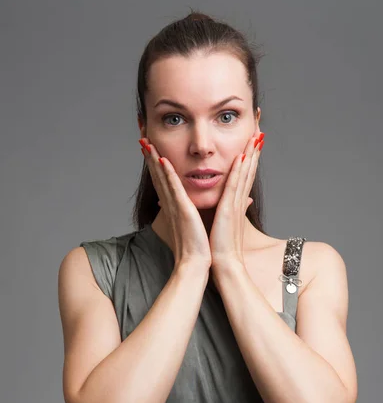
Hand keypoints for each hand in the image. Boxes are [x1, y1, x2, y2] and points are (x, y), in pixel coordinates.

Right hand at [139, 138, 211, 268]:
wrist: (196, 264)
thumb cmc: (198, 248)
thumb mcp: (201, 225)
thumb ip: (206, 211)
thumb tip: (219, 201)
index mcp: (176, 207)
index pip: (165, 181)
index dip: (158, 165)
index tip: (153, 149)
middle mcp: (171, 205)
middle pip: (158, 176)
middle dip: (151, 157)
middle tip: (143, 138)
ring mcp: (175, 207)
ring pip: (162, 178)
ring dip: (154, 159)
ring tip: (146, 142)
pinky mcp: (182, 211)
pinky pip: (172, 189)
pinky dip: (167, 174)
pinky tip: (162, 160)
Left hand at [209, 132, 264, 271]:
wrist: (223, 265)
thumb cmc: (221, 248)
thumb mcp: (225, 225)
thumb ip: (229, 211)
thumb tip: (236, 203)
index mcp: (236, 204)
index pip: (244, 175)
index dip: (250, 156)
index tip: (254, 138)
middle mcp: (238, 201)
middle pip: (248, 169)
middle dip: (254, 148)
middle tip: (260, 127)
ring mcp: (236, 204)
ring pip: (244, 173)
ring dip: (250, 152)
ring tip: (255, 133)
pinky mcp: (229, 210)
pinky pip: (234, 185)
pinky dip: (239, 170)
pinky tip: (241, 154)